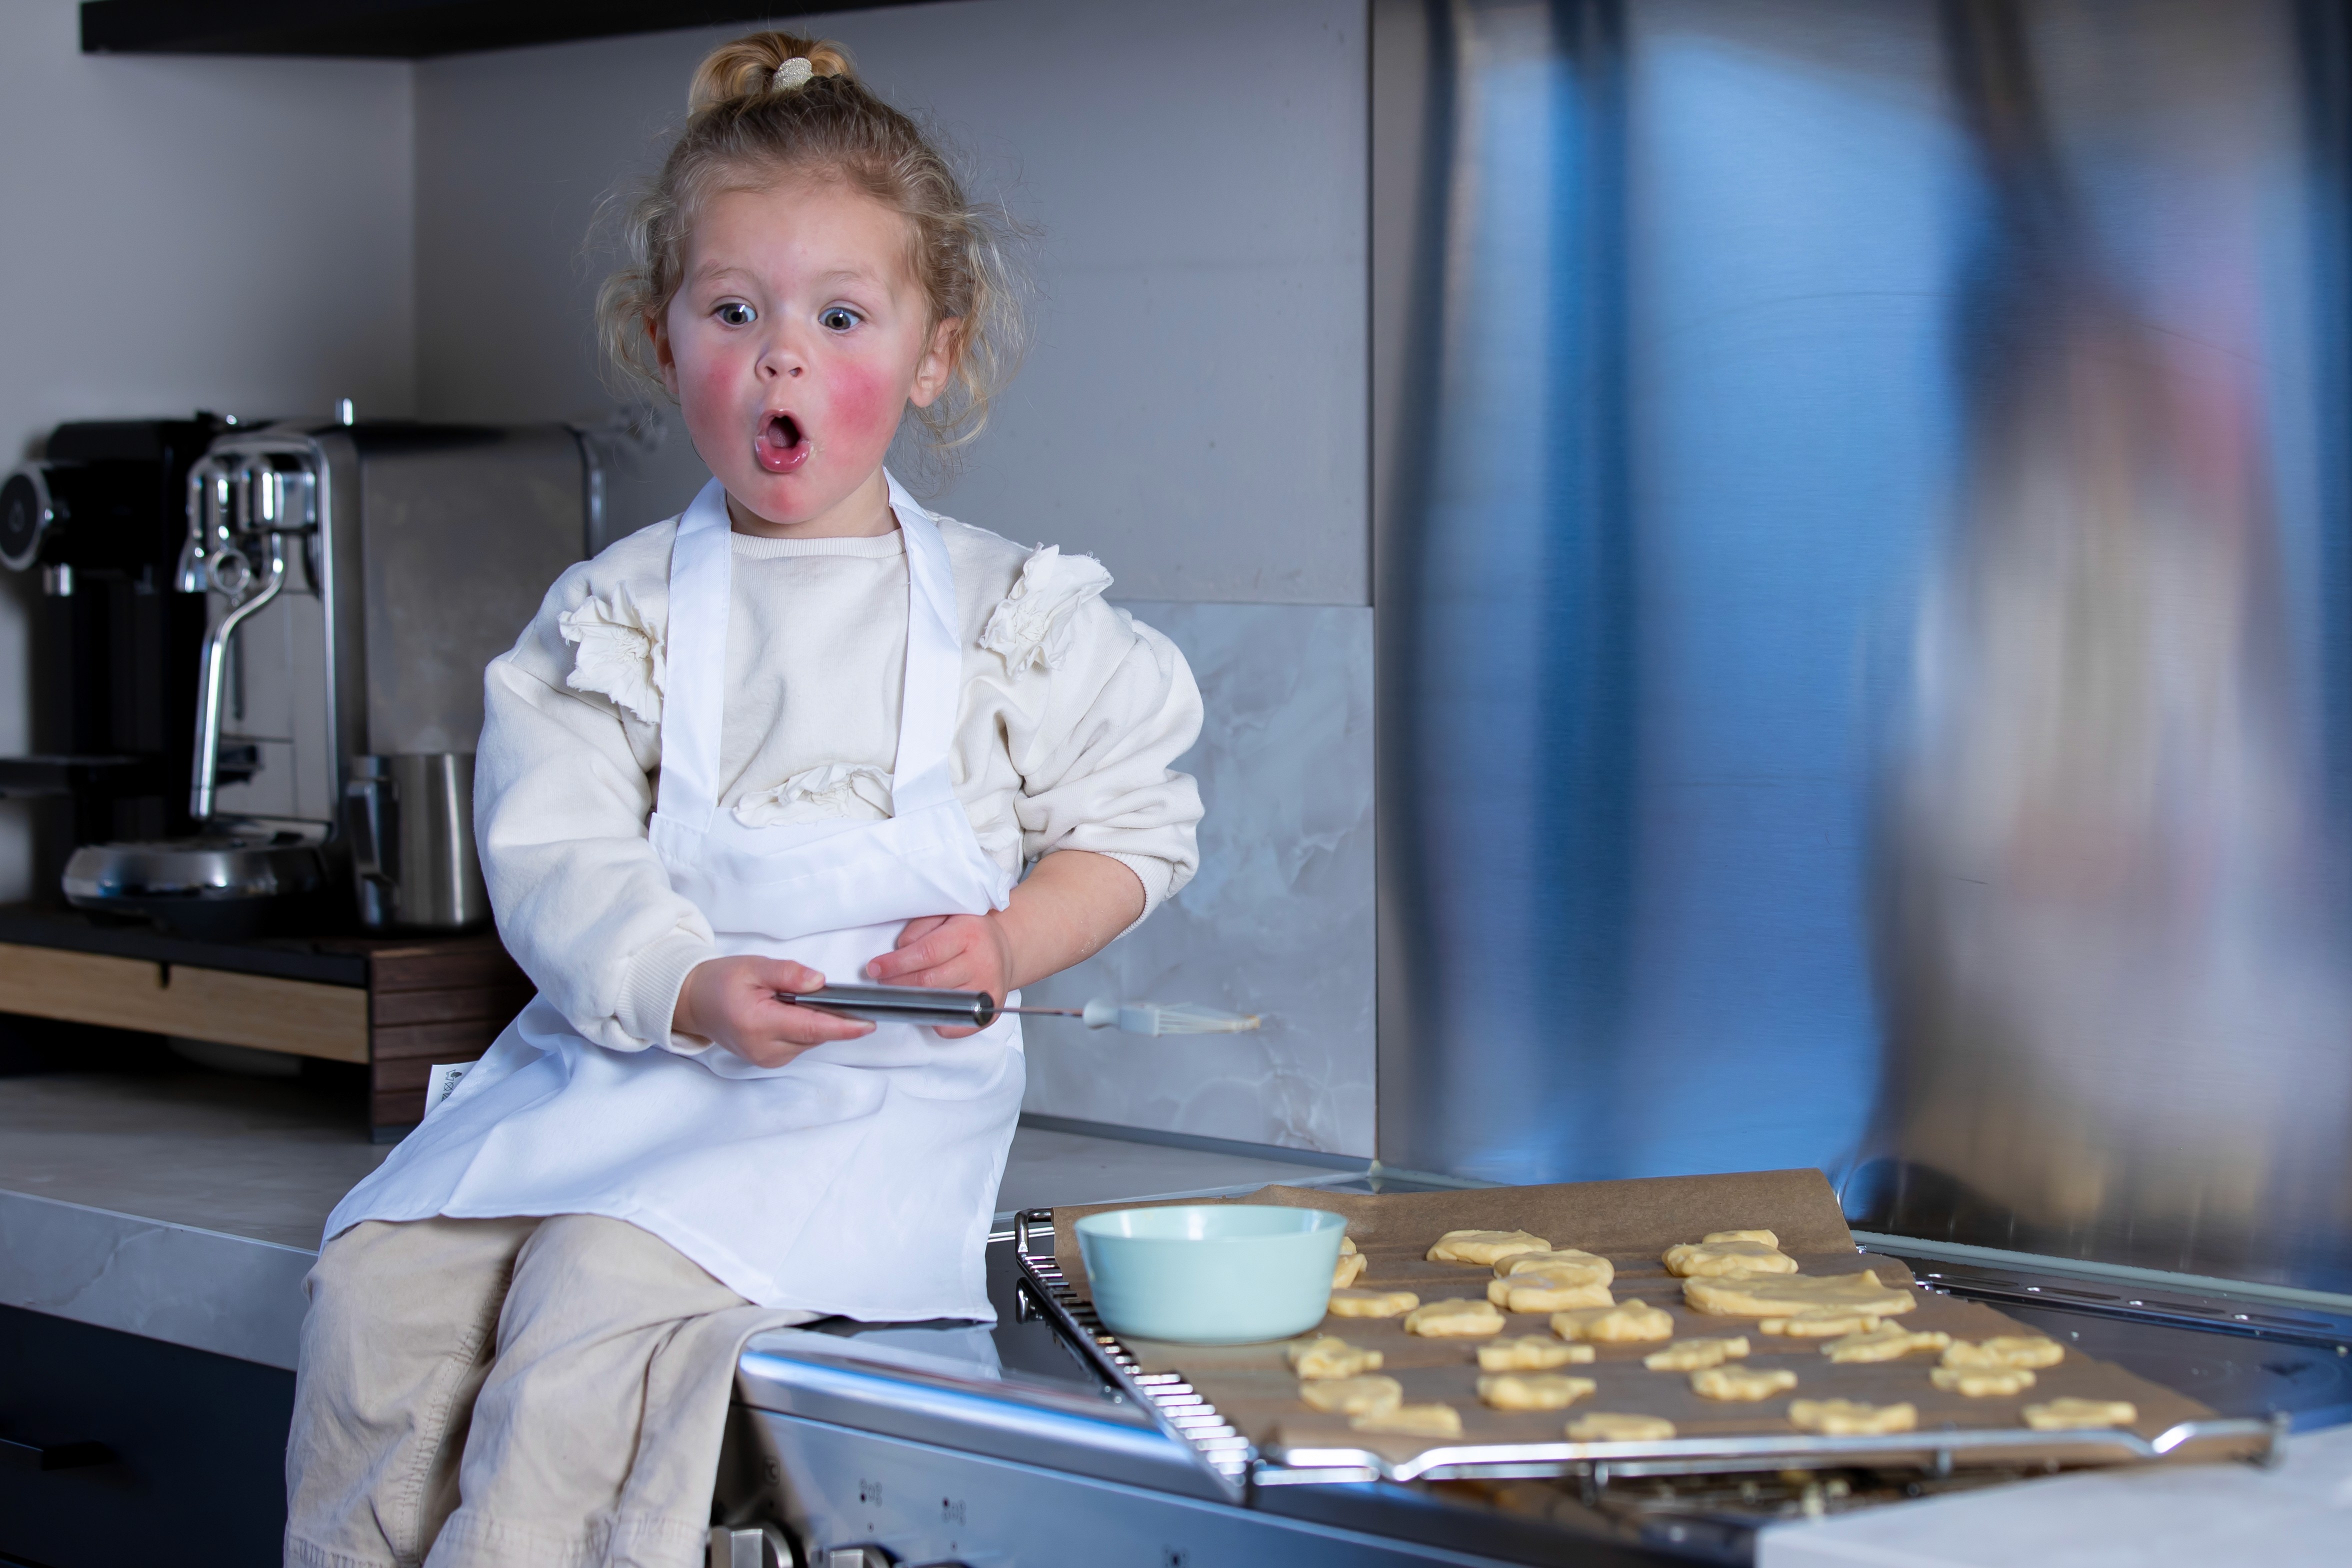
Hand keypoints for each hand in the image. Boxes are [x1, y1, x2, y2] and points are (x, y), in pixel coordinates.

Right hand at [672, 955, 871, 1067]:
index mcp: (758, 1024)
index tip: (868, 1024)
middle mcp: (764, 1049)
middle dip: (830, 1014)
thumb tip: (819, 982)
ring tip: (792, 999)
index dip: (843, 1027)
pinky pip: (800, 1044)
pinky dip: (803, 1028)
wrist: (694, 1002)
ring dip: (814, 1020)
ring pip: (810, 1040)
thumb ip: (788, 974)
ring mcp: (766, 1059)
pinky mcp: (769, 1061)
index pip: (811, 1028)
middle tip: (823, 991)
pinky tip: (790, 1012)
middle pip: (815, 1034)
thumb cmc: (720, 982)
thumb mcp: (752, 967)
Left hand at [864, 913, 1014, 1037]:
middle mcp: (982, 962)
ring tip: (900, 990)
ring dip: (912, 1000)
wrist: (1004, 949)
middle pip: (929, 981)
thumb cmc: (970, 932)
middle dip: (897, 983)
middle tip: (882, 980)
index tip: (875, 968)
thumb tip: (900, 949)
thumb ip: (920, 927)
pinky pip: (954, 1025)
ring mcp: (987, 990)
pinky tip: (927, 1005)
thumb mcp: (946, 915)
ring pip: (938, 1003)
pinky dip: (935, 1019)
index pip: (926, 953)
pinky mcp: (989, 1012)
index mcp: (969, 934)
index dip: (896, 963)